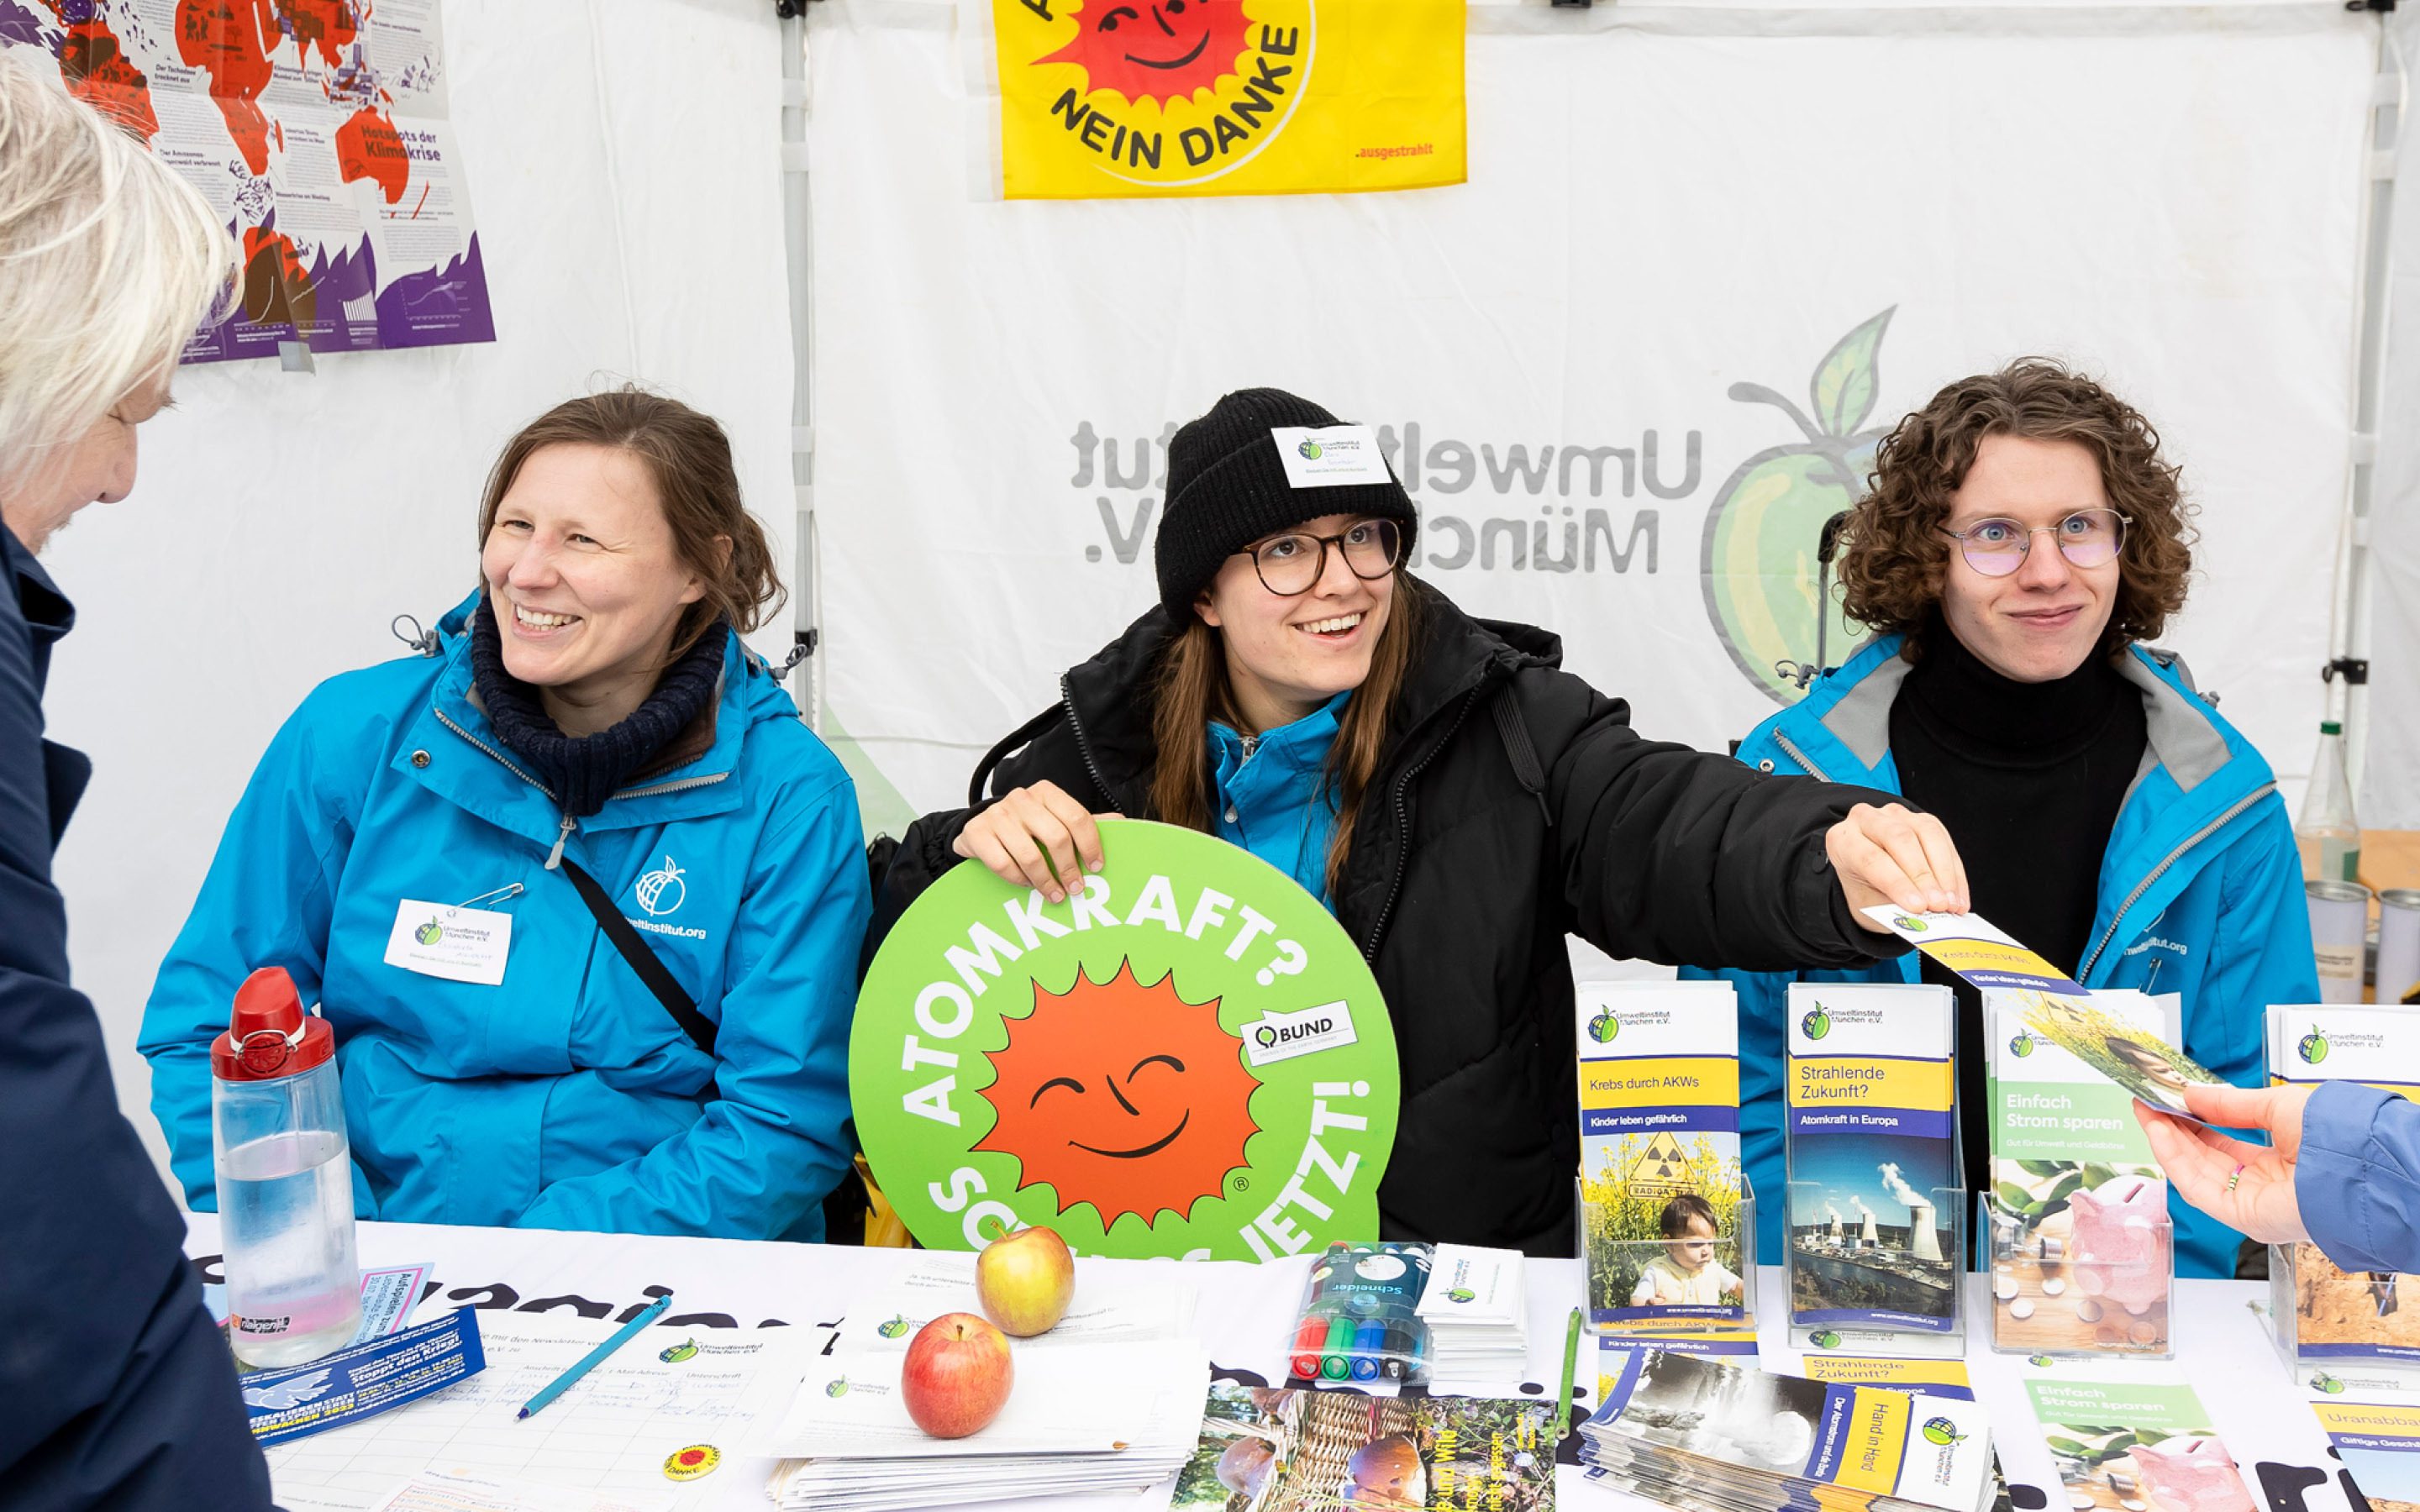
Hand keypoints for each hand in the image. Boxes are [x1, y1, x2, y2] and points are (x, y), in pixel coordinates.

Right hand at [950, 781, 1110, 902]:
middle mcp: (1021, 799)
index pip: (1077, 817)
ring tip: (1055, 895)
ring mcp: (997, 815)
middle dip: (1069, 869)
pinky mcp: (977, 833)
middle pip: (1056, 838)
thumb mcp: (1054, 819)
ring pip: (1030, 855)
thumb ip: (1083, 823)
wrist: (980, 827)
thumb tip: (1122, 822)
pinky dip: (1019, 880)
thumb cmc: (1025, 827)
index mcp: (1046, 792)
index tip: (1097, 867)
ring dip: (1046, 881)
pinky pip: (1004, 864)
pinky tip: (1028, 885)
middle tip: (1077, 888)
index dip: (1091, 845)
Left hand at [1827, 803, 1969, 928]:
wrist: (1869, 874)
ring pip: (1927, 834)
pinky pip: (1944, 839)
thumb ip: (1891, 905)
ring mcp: (1895, 814)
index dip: (1897, 883)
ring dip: (1944, 873)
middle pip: (1899, 839)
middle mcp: (1866, 819)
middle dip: (1923, 876)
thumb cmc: (1866, 888)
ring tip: (1953, 904)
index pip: (1870, 858)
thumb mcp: (1868, 902)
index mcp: (1842, 840)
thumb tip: (1924, 914)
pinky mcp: (1922, 819)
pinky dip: (1954, 872)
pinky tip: (1958, 896)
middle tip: (1939, 906)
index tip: (1918, 907)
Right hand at [2132, 1082, 2315, 1245]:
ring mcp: (2249, 1203)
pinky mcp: (2239, 1216)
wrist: (2351, 1163)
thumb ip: (2230, 1104)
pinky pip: (2195, 1188)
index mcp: (2277, 1165)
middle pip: (2204, 1159)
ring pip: (2194, 1173)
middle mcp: (2262, 1187)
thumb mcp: (2275, 1106)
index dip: (2193, 1122)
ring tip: (2148, 1113)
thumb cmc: (2332, 1137)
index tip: (2171, 1102)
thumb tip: (2192, 1094)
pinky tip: (2160, 1133)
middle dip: (2174, 1130)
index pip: (2224, 1145)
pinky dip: (2173, 1159)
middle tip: (2150, 1104)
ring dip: (2167, 1141)